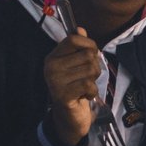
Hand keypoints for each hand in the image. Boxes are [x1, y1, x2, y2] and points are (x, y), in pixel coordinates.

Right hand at [42, 28, 101, 145]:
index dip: (89, 44)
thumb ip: (78, 48)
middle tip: (87, 78)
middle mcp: (51, 67)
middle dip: (95, 66)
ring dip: (94, 80)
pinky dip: (92, 92)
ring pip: (90, 69)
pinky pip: (88, 85)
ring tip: (85, 87)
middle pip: (87, 55)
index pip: (74, 39)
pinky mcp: (62, 95)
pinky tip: (85, 96)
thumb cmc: (75, 89)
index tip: (92, 54)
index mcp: (53, 57)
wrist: (68, 117)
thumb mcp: (76, 66)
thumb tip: (80, 28)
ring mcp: (55, 81)